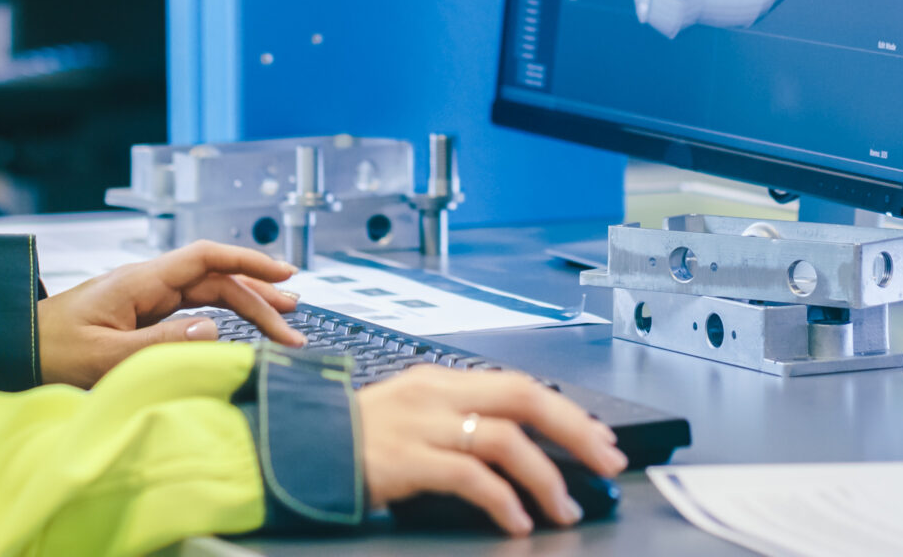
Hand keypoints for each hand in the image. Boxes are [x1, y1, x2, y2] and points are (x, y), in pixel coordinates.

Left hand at [35, 241, 305, 387]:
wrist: (12, 350)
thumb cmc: (47, 351)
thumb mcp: (103, 356)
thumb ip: (158, 343)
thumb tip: (213, 330)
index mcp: (140, 281)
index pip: (206, 258)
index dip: (249, 262)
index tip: (284, 274)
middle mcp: (147, 283)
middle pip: (215, 280)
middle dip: (259, 297)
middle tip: (294, 324)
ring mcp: (145, 298)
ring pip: (208, 295)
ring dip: (246, 307)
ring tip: (284, 321)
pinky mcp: (140, 316)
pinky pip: (191, 311)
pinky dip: (222, 317)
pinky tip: (240, 328)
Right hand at [358, 367, 629, 536]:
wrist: (294, 450)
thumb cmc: (354, 442)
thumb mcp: (412, 417)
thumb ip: (459, 422)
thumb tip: (519, 448)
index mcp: (441, 381)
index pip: (520, 385)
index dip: (567, 412)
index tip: (600, 438)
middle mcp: (436, 394)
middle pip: (525, 398)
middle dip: (576, 430)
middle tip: (608, 462)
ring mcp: (420, 425)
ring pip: (505, 439)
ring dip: (546, 477)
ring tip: (564, 509)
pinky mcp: (405, 460)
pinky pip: (470, 477)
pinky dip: (503, 500)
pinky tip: (517, 521)